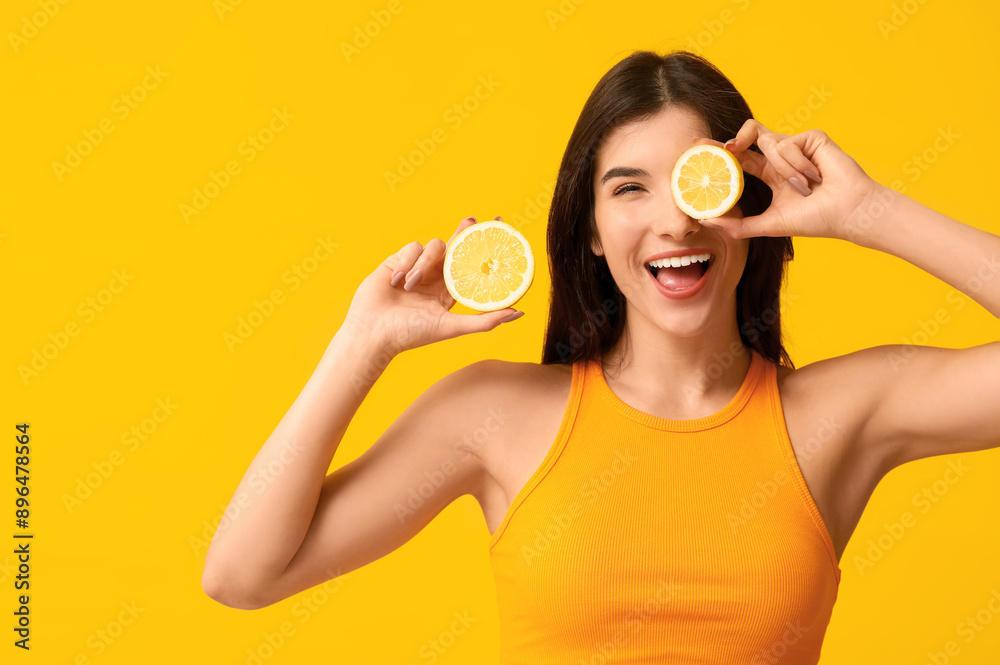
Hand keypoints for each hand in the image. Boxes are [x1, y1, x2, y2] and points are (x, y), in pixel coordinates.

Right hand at [342, 216, 523, 355]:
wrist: (372, 332)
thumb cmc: (410, 334)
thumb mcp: (451, 327)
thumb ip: (484, 321)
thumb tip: (519, 312)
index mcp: (449, 293)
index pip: (472, 266)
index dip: (484, 250)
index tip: (500, 233)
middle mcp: (435, 279)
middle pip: (455, 248)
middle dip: (465, 232)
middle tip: (474, 221)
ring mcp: (416, 268)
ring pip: (433, 247)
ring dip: (423, 264)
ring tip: (409, 286)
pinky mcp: (397, 261)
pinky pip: (411, 248)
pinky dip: (406, 263)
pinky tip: (396, 282)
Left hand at [692, 120, 881, 240]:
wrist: (848, 212)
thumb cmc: (816, 220)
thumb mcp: (769, 225)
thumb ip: (738, 225)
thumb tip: (705, 221)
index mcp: (772, 174)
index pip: (740, 159)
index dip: (719, 153)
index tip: (695, 150)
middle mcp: (782, 157)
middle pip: (747, 139)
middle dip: (725, 140)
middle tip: (703, 144)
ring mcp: (797, 145)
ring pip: (768, 144)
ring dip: (785, 171)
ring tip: (805, 187)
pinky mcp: (811, 137)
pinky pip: (787, 144)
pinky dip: (797, 164)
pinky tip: (815, 176)